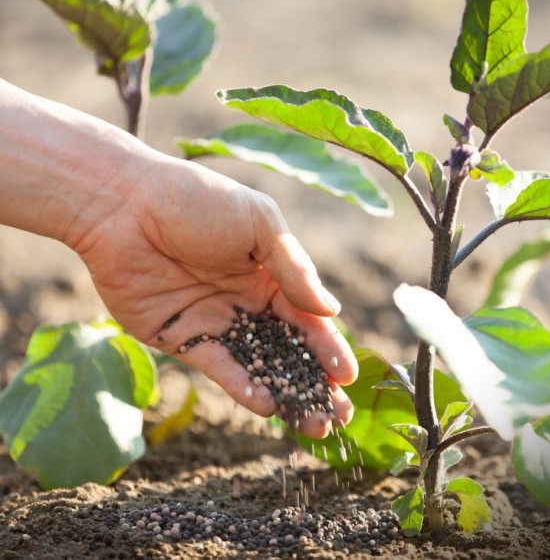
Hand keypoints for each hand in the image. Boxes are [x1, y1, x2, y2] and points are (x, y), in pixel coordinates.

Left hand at [72, 156, 356, 437]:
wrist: (124, 204)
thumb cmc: (198, 201)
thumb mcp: (260, 223)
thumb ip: (295, 269)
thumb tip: (331, 311)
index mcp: (270, 274)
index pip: (308, 318)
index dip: (329, 347)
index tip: (348, 376)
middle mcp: (247, 302)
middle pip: (288, 350)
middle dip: (315, 383)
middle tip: (339, 415)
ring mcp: (216, 322)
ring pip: (259, 366)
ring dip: (287, 395)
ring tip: (313, 425)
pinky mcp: (182, 338)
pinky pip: (219, 367)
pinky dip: (243, 388)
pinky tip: (268, 406)